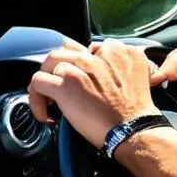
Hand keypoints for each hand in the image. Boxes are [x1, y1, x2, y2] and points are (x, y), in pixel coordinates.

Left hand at [28, 38, 160, 148]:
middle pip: (68, 50)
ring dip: (47, 80)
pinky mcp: (65, 86)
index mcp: (119, 52)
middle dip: (60, 68)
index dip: (82, 65)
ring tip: (50, 99)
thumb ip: (122, 69)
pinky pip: (38, 82)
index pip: (91, 48)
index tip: (82, 79)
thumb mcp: (139, 79)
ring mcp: (80, 69)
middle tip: (60, 85)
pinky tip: (45, 113)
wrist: (132, 129)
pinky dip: (36, 100)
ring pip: (50, 62)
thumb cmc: (136, 112)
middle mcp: (98, 55)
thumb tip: (108, 76)